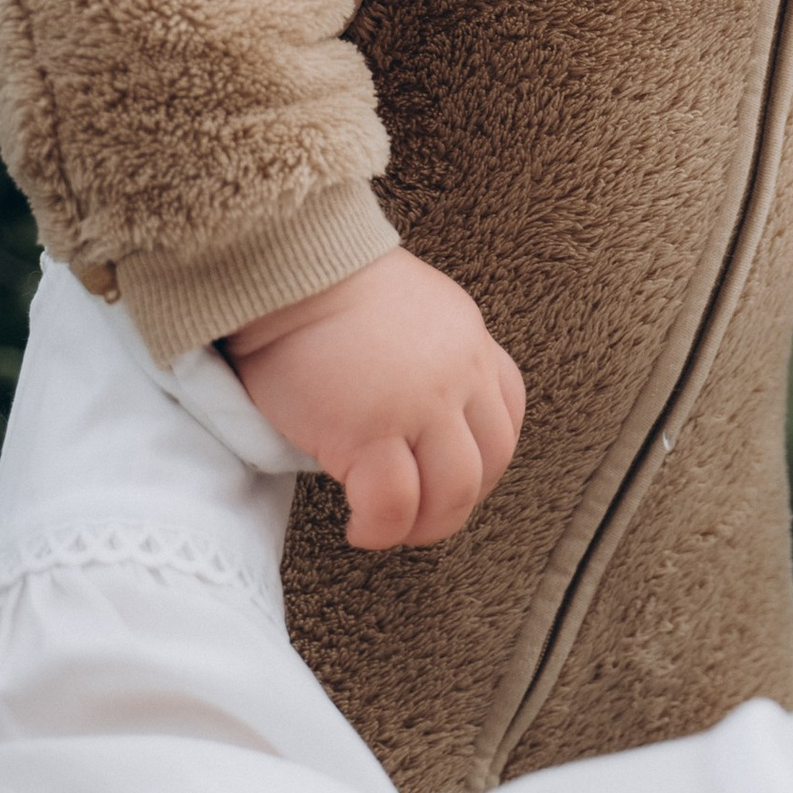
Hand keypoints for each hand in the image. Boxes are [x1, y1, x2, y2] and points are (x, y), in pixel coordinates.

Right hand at [224, 246, 523, 548]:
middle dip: (457, 501)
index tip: (450, 475)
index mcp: (468, 340)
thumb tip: (407, 410)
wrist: (284, 264)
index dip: (485, 458)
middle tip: (418, 517)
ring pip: (452, 494)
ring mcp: (419, 405)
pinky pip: (392, 505)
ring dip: (424, 525)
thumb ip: (423, 353)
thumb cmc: (320, 282)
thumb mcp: (405, 305)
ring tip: (386, 529)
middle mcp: (458, 374)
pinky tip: (358, 527)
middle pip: (490, 462)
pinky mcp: (370, 432)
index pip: (508, 411)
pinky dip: (379, 529)